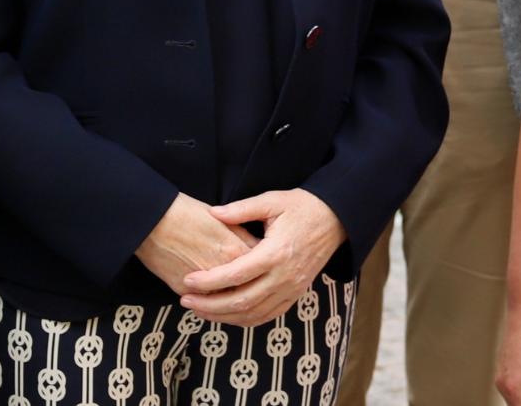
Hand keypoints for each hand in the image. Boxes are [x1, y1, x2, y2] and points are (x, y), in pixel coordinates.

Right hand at [134, 194, 256, 298]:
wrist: (153, 218)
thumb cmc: (186, 212)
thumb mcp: (222, 218)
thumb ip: (242, 234)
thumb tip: (256, 247)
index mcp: (237, 250)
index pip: (262, 269)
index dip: (264, 271)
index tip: (265, 272)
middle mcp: (224, 271)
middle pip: (248, 291)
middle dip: (253, 294)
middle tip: (254, 291)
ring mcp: (204, 284)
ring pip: (228, 304)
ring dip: (232, 306)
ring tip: (234, 302)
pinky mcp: (186, 291)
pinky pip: (205, 305)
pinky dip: (211, 307)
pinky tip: (214, 304)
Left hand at [181, 189, 346, 327]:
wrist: (335, 220)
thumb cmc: (302, 207)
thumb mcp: (272, 201)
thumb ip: (241, 209)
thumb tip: (213, 212)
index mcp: (276, 252)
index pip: (236, 275)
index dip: (209, 281)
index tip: (187, 281)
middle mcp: (284, 276)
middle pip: (242, 301)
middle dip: (210, 305)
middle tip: (185, 300)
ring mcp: (292, 289)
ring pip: (253, 314)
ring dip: (223, 317)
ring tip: (199, 310)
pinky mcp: (295, 295)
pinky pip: (267, 316)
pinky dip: (244, 320)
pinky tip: (226, 315)